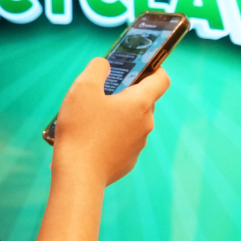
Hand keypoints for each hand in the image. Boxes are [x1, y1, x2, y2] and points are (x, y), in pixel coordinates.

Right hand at [50, 58, 170, 185]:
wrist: (79, 176)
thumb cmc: (81, 129)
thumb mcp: (83, 88)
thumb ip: (97, 68)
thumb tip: (105, 64)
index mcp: (140, 103)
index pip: (162, 80)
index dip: (155, 68)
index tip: (141, 66)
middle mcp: (145, 124)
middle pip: (144, 101)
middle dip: (127, 93)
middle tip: (103, 92)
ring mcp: (138, 145)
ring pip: (132, 122)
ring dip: (118, 116)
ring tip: (91, 118)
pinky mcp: (128, 161)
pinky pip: (123, 141)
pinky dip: (111, 136)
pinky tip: (91, 139)